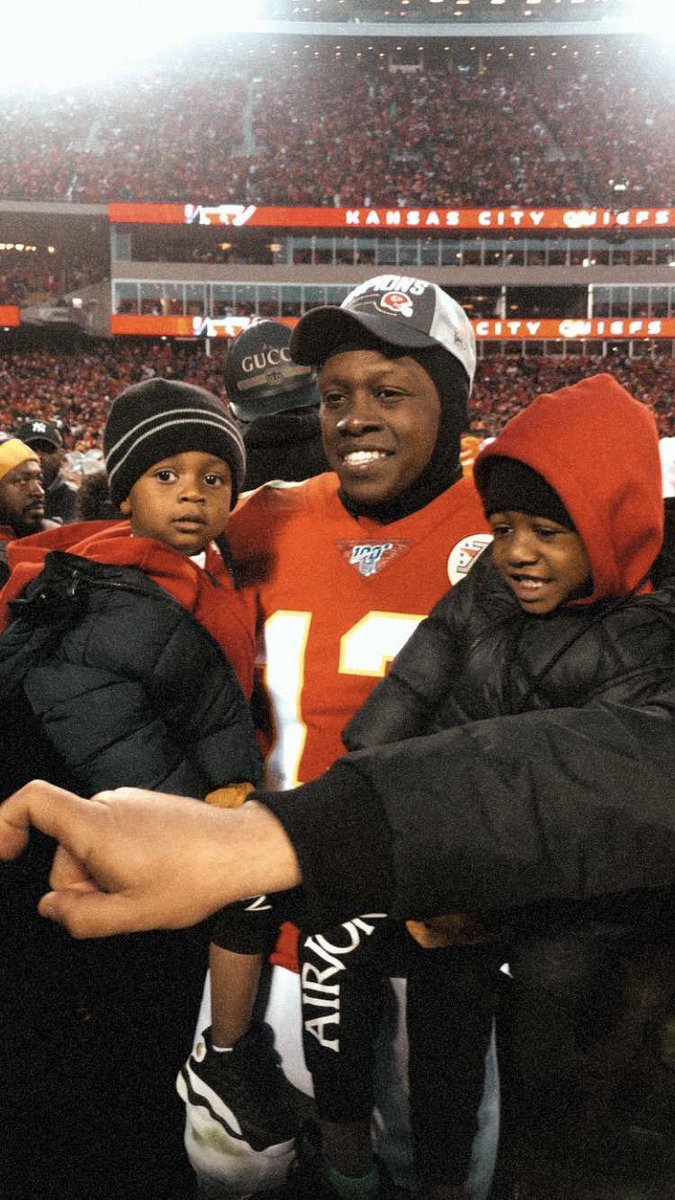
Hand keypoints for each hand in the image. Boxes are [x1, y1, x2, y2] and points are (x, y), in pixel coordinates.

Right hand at [0, 780, 300, 937]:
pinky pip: (115, 837)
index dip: (5, 824)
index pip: (32, 801)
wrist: (243, 850)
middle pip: (65, 847)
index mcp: (95, 826)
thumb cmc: (196, 878)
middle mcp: (108, 804)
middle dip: (82, 883)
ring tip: (148, 888)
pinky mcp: (145, 807)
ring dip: (106, 875)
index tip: (5, 853)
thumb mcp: (131, 914)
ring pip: (91, 847)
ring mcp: (128, 802)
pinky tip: (157, 876)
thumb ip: (79, 916)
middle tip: (123, 902)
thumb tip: (51, 907)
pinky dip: (123, 862)